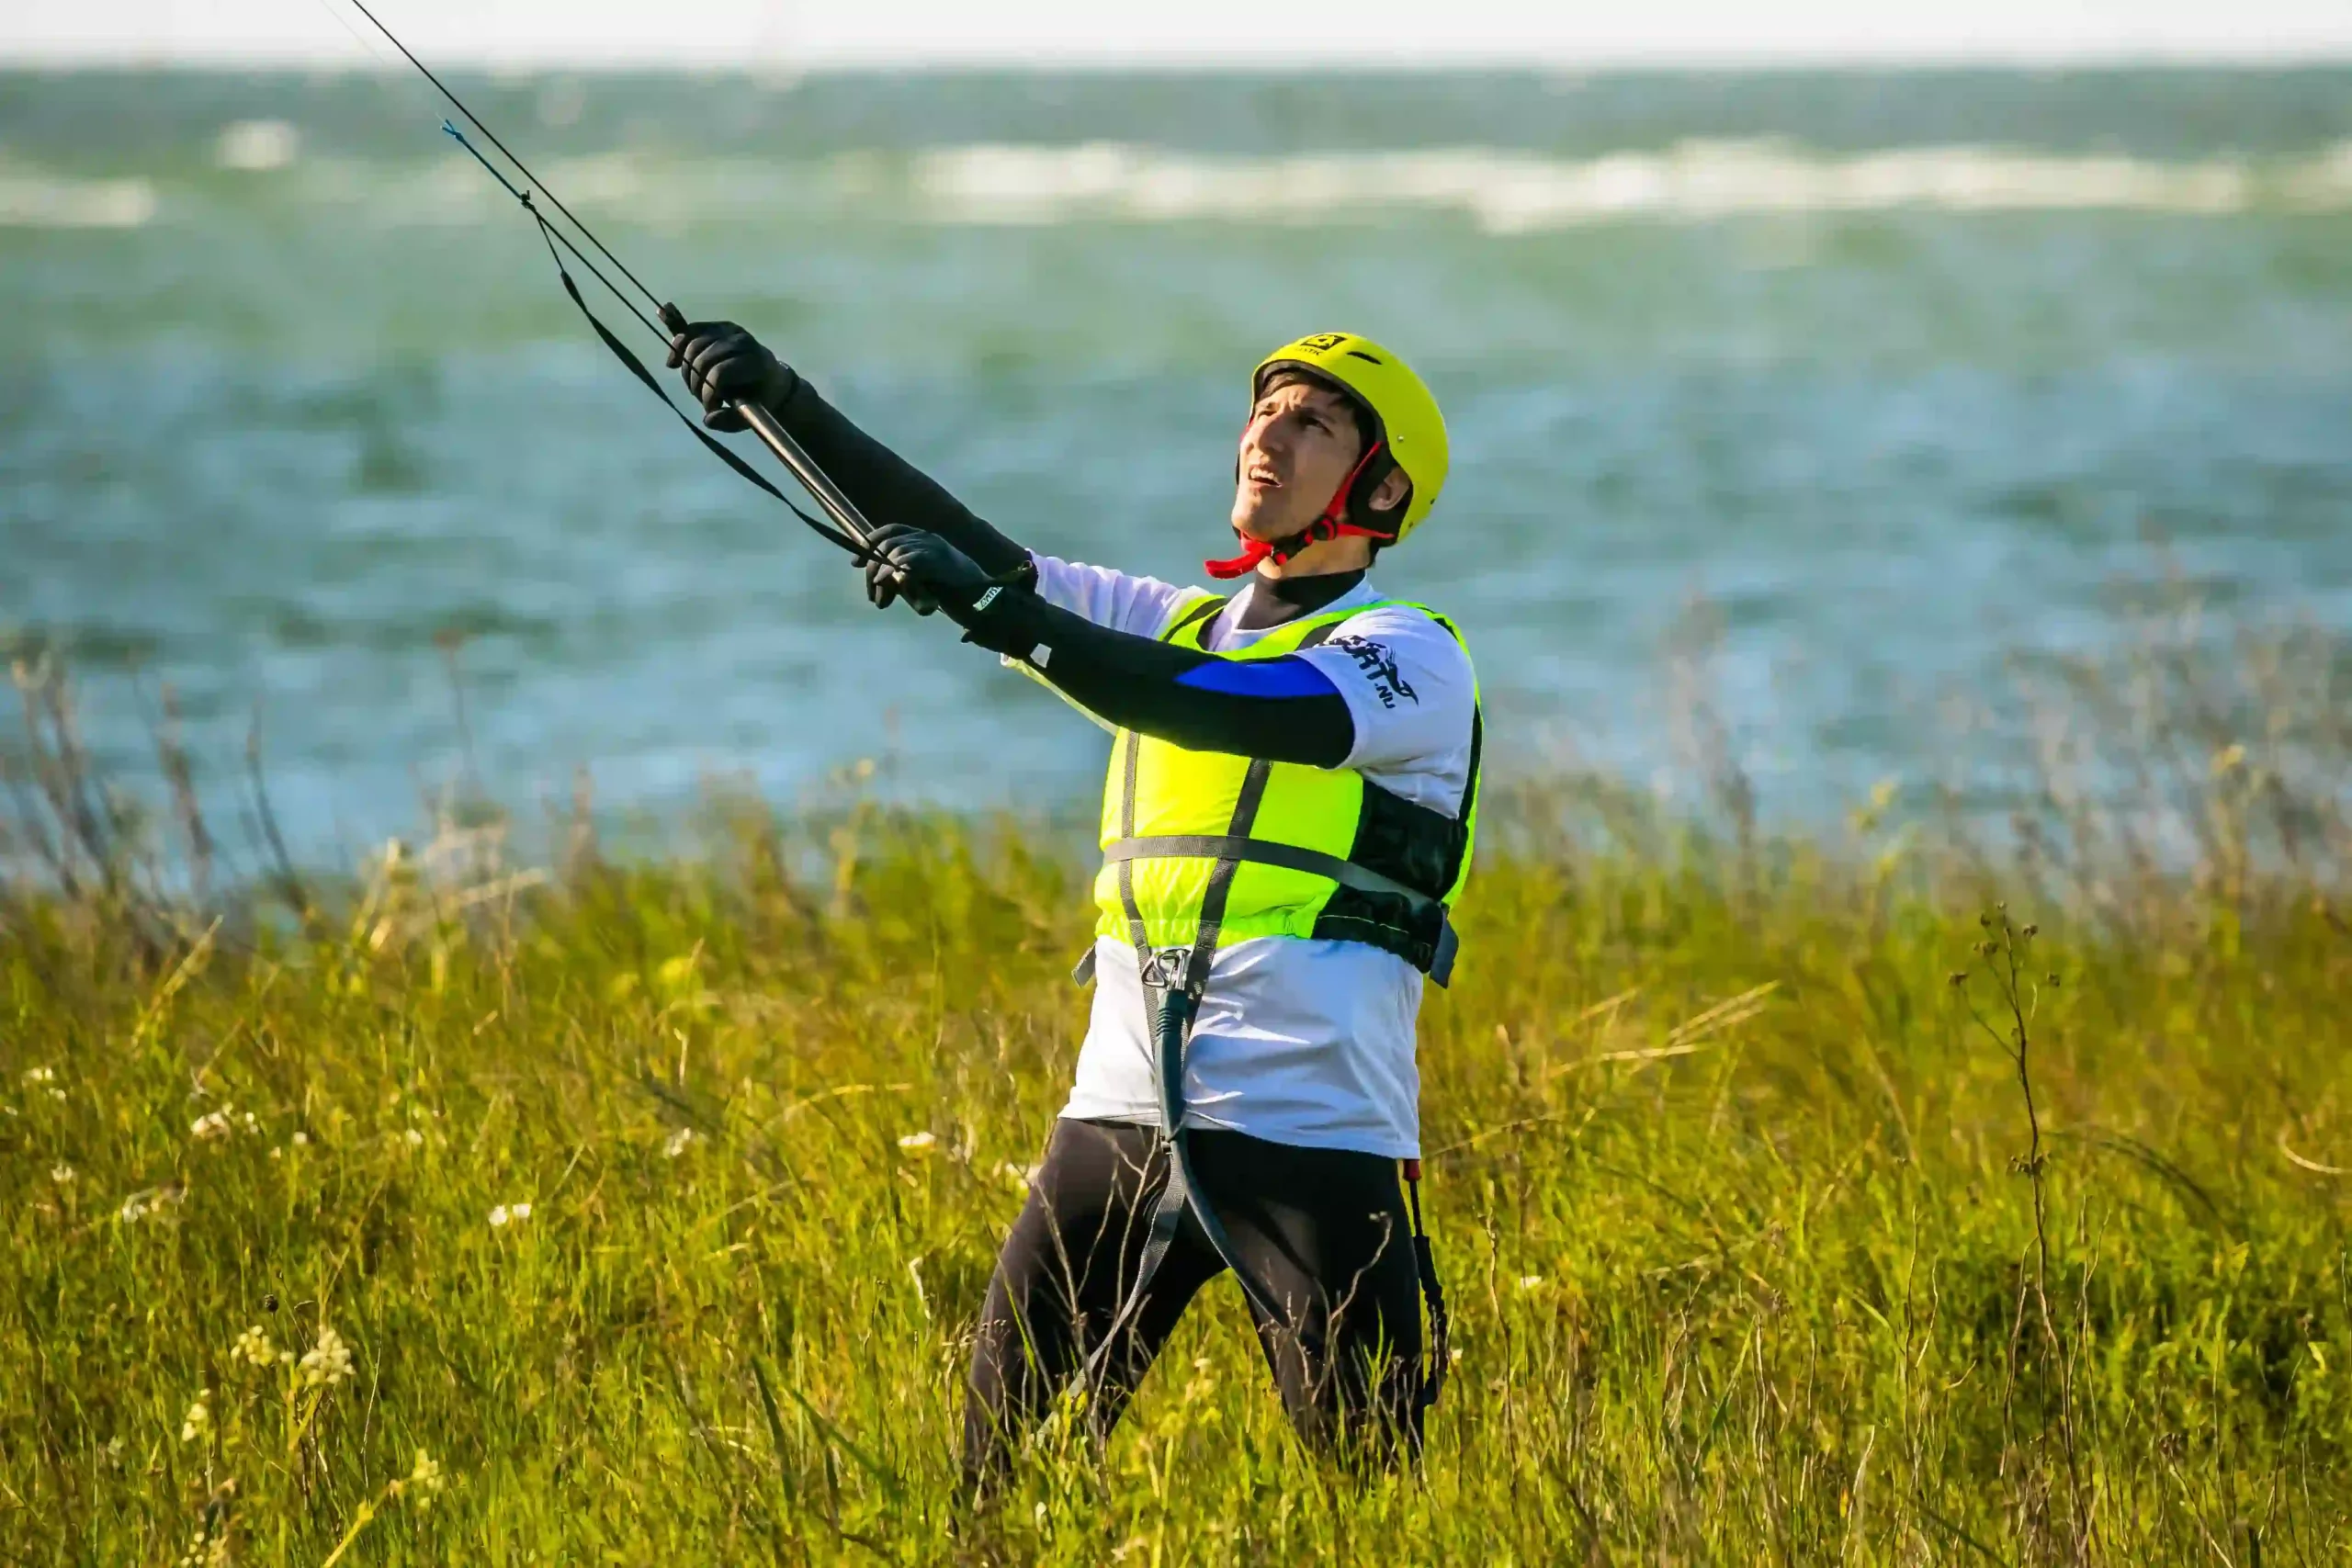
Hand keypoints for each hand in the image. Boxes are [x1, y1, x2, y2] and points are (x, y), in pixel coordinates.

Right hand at [661, 306, 796, 432]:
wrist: (772, 378)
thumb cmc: (759, 398)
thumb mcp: (750, 415)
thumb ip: (729, 421)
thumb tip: (708, 418)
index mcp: (755, 364)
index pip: (719, 374)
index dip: (708, 393)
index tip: (710, 408)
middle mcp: (744, 342)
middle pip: (703, 360)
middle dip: (695, 383)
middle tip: (700, 397)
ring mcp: (731, 331)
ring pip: (693, 346)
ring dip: (686, 370)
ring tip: (695, 384)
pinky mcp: (719, 326)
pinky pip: (690, 332)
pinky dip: (678, 347)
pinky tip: (673, 362)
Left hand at [863, 522, 991, 617]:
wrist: (986, 603)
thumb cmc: (958, 595)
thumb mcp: (927, 581)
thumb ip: (906, 575)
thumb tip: (879, 580)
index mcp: (928, 539)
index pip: (892, 530)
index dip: (871, 542)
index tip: (856, 563)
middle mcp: (929, 539)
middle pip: (888, 545)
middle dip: (872, 570)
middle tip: (873, 595)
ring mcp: (934, 549)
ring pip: (893, 554)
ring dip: (880, 578)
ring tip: (882, 601)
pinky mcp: (938, 563)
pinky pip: (905, 563)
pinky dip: (892, 575)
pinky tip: (889, 588)